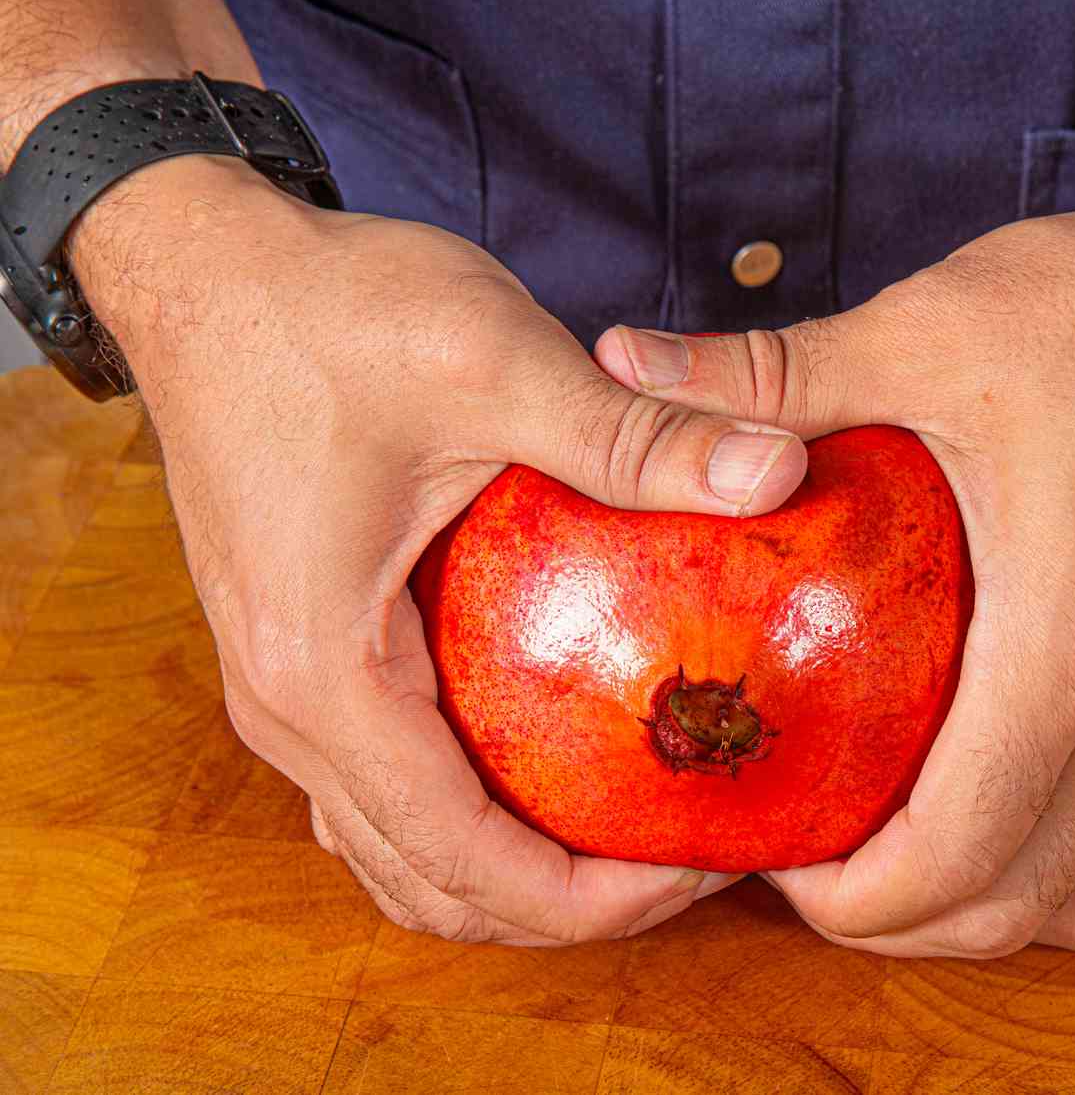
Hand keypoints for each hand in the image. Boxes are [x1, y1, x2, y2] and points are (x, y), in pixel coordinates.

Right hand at [75, 156, 804, 942]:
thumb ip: (634, 433)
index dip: (595, 899)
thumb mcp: (494, 361)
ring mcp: (279, 680)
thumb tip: (779, 471)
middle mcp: (285, 705)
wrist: (203, 267)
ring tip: (639, 805)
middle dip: (568, 897)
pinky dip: (468, 794)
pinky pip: (383, 772)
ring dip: (513, 857)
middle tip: (696, 843)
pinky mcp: (298, 637)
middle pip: (430, 880)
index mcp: (324, 671)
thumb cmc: (327, 309)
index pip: (464, 860)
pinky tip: (560, 731)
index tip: (704, 863)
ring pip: (398, 840)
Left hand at [596, 127, 1074, 954]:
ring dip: (986, 899)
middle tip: (800, 848)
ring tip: (892, 830)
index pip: (953, 858)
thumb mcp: (930, 329)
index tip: (763, 849)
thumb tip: (618, 360)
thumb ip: (768, 370)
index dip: (844, 896)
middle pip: (1014, 907)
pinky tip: (995, 771)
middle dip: (894, 917)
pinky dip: (1066, 848)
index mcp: (1071, 642)